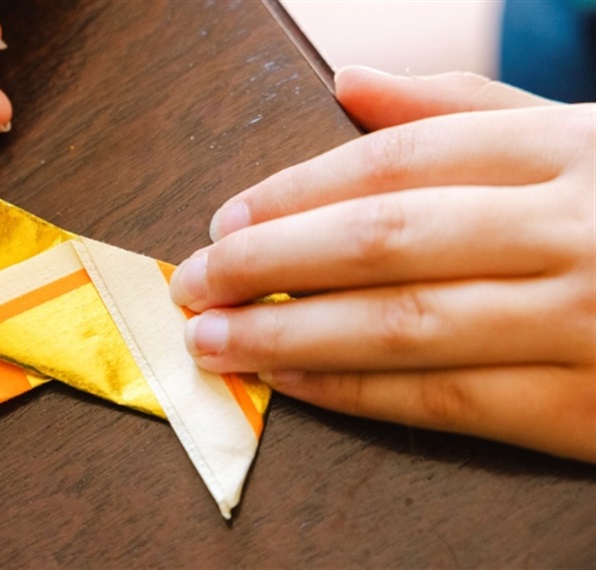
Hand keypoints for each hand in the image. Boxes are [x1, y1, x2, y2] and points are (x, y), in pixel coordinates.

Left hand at [170, 67, 595, 461]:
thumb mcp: (588, 134)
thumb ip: (470, 109)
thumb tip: (354, 84)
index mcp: (571, 149)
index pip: (398, 162)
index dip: (294, 192)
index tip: (224, 219)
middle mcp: (575, 228)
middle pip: (385, 237)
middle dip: (270, 262)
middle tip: (193, 282)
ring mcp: (582, 320)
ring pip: (405, 324)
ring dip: (291, 333)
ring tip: (216, 338)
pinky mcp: (590, 408)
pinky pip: (450, 403)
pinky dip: (358, 394)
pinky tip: (294, 382)